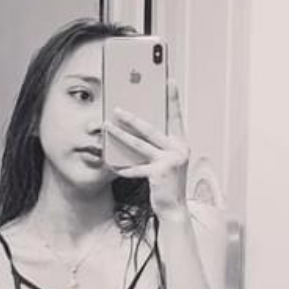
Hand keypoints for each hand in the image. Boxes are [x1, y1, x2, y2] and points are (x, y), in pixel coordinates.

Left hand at [106, 76, 190, 215]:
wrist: (174, 208)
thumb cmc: (167, 182)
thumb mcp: (165, 160)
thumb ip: (155, 146)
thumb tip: (135, 129)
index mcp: (181, 143)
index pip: (176, 116)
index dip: (173, 98)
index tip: (169, 80)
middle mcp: (178, 149)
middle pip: (150, 129)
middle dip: (131, 118)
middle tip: (116, 108)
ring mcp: (170, 161)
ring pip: (139, 145)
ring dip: (120, 135)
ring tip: (107, 127)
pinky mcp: (160, 173)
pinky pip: (136, 168)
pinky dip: (123, 167)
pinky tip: (111, 165)